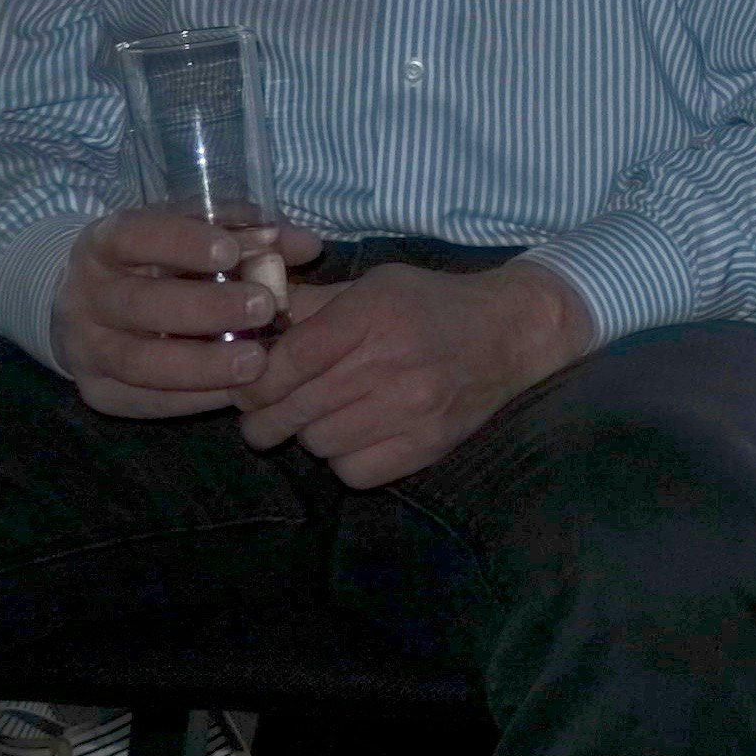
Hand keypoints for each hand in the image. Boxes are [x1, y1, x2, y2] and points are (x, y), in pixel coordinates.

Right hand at [53, 208, 327, 417]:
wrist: (92, 308)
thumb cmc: (158, 263)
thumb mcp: (190, 238)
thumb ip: (245, 236)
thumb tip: (306, 244)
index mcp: (105, 242)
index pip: (134, 235)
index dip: (181, 242)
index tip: (230, 252)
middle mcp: (87, 294)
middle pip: (139, 304)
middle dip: (204, 307)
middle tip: (263, 307)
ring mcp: (86, 347)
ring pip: (139, 361)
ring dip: (202, 364)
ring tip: (256, 362)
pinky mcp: (99, 391)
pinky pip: (145, 400)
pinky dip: (193, 397)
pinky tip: (234, 393)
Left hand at [233, 257, 597, 488]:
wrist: (509, 333)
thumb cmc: (431, 304)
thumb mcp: (373, 285)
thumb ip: (310, 303)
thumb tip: (248, 321)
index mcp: (372, 313)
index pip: (289, 361)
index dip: (255, 380)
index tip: (246, 386)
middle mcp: (390, 362)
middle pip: (295, 408)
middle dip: (264, 417)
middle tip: (262, 416)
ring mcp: (412, 409)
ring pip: (318, 443)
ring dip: (308, 436)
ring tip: (318, 420)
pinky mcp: (428, 445)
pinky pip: (354, 471)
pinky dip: (343, 460)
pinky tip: (353, 439)